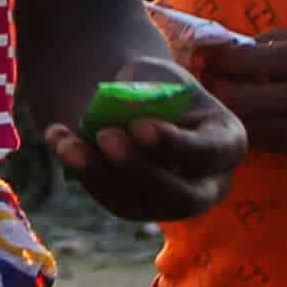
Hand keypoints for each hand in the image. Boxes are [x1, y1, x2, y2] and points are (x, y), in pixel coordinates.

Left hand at [37, 59, 246, 223]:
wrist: (133, 97)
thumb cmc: (156, 83)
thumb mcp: (157, 78)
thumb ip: (146, 97)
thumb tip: (120, 119)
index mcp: (227, 143)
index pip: (210, 152)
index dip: (175, 144)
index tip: (139, 126)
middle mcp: (207, 185)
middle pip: (180, 196)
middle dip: (139, 169)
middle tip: (106, 136)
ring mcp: (169, 203)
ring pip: (138, 205)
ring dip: (99, 174)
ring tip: (68, 142)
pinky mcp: (135, 207)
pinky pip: (108, 199)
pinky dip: (81, 170)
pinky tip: (58, 139)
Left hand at [196, 30, 286, 160]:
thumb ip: (263, 42)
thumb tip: (219, 52)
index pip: (240, 63)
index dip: (217, 60)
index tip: (208, 57)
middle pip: (235, 98)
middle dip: (216, 87)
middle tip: (210, 79)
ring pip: (243, 123)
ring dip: (228, 110)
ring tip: (227, 95)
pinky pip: (258, 140)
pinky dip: (248, 125)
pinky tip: (250, 112)